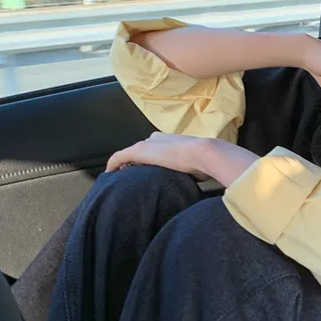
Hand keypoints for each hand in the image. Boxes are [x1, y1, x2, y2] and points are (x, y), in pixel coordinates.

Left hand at [105, 130, 254, 181]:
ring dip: (123, 164)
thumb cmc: (209, 161)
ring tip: (116, 176)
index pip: (156, 147)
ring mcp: (148, 144)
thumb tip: (212, 182)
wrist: (206, 152)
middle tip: (128, 174)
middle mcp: (158, 138)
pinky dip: (113, 164)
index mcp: (172, 140)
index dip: (150, 158)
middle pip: (140, 149)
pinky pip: (120, 157)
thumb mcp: (203, 166)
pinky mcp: (139, 152)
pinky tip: (108, 173)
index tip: (146, 170)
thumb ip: (200, 171)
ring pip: (129, 153)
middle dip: (134, 161)